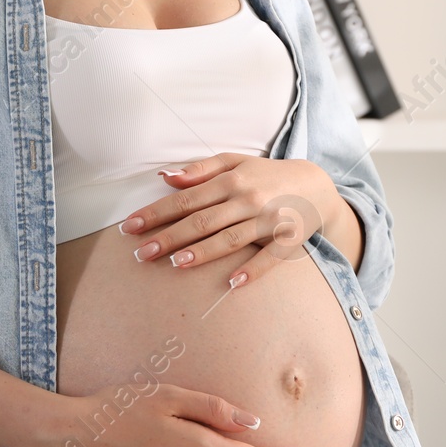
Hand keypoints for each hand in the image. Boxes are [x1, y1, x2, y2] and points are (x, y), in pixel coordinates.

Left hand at [119, 154, 357, 288]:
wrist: (316, 185)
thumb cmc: (266, 175)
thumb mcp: (234, 162)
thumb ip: (200, 170)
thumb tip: (166, 177)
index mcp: (232, 180)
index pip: (186, 199)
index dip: (156, 213)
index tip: (130, 227)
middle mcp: (248, 199)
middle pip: (202, 221)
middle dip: (169, 237)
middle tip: (141, 253)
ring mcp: (269, 221)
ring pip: (231, 239)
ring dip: (203, 252)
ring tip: (175, 263)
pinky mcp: (288, 241)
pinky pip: (270, 259)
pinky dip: (253, 270)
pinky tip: (233, 283)